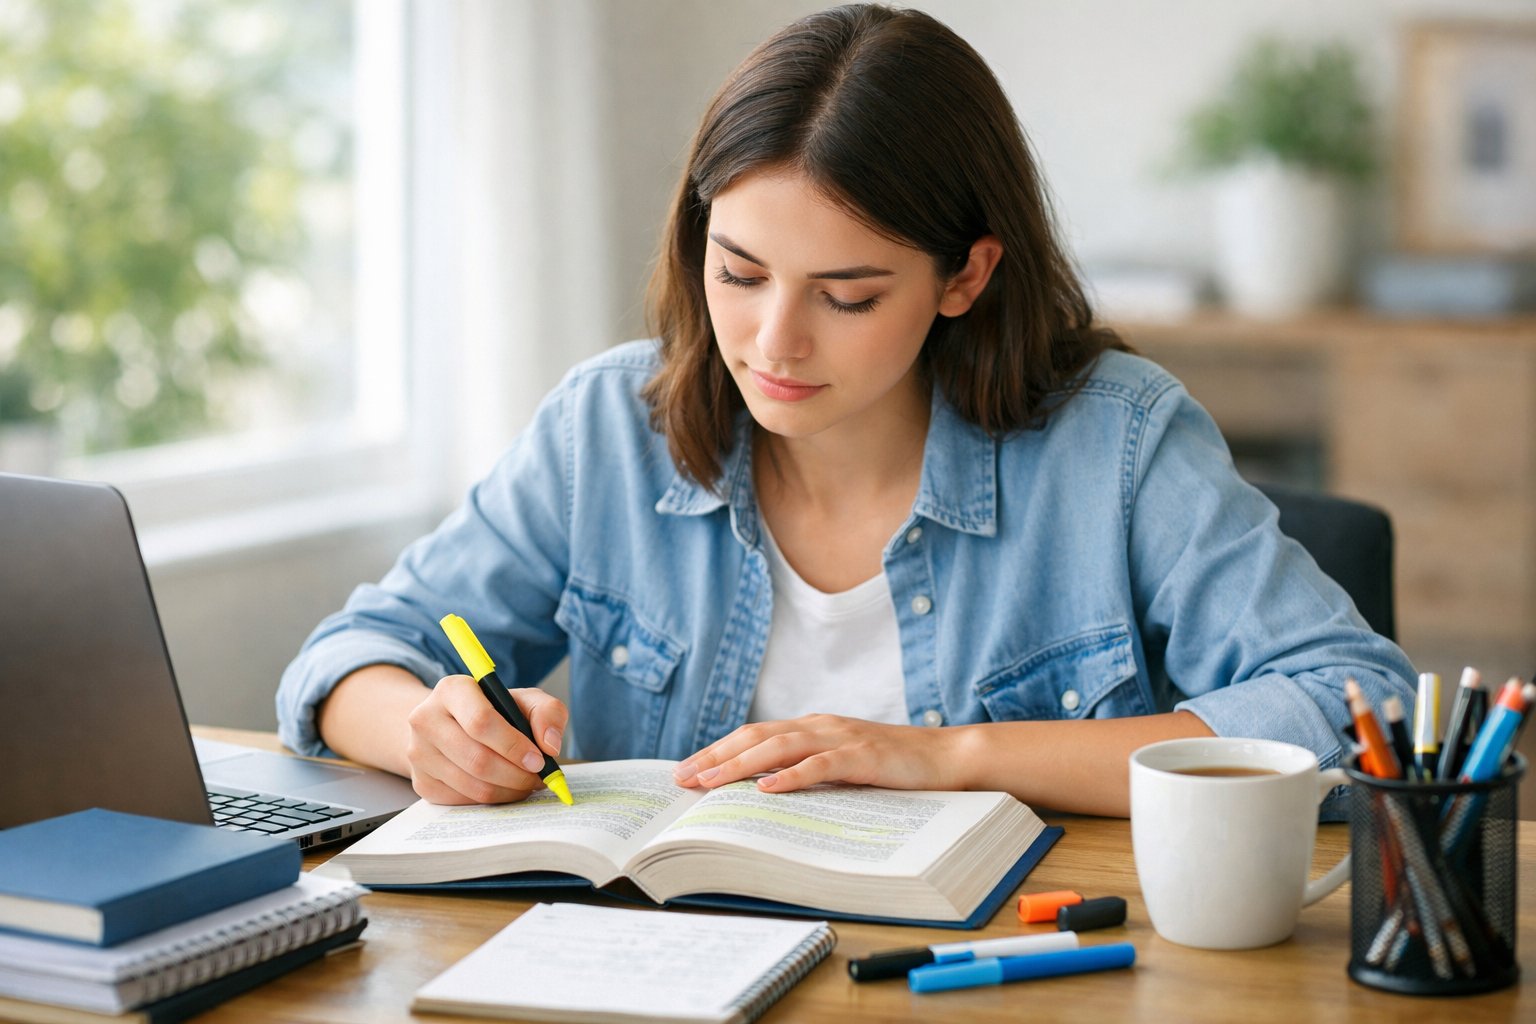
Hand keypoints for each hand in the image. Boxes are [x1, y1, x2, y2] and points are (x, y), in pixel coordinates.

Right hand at [404, 675, 568, 804]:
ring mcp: (419, 753)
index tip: (538, 759)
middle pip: (477, 759)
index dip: (513, 746)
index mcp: (452, 690)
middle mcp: (426, 719)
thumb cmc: (493, 711)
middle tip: (537, 777)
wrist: (451, 724)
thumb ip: (547, 712)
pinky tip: (505, 787)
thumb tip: (550, 745)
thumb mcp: (524, 700)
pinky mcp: (421, 782)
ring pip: (472, 785)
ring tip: (526, 783)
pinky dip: (492, 799)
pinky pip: (464, 801)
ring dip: (508, 790)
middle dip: (516, 774)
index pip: (481, 722)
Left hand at [672, 714, 963, 793]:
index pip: (754, 735)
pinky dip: (791, 776)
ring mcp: (842, 739)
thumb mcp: (842, 766)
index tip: (685, 769)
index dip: (717, 750)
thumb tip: (761, 793)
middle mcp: (821, 727)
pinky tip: (767, 788)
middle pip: (757, 737)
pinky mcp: (864, 757)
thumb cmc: (894, 767)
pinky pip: (821, 765)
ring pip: (780, 747)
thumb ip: (808, 770)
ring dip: (740, 764)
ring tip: (710, 781)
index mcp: (812, 728)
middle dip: (716, 756)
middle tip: (682, 777)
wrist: (947, 759)